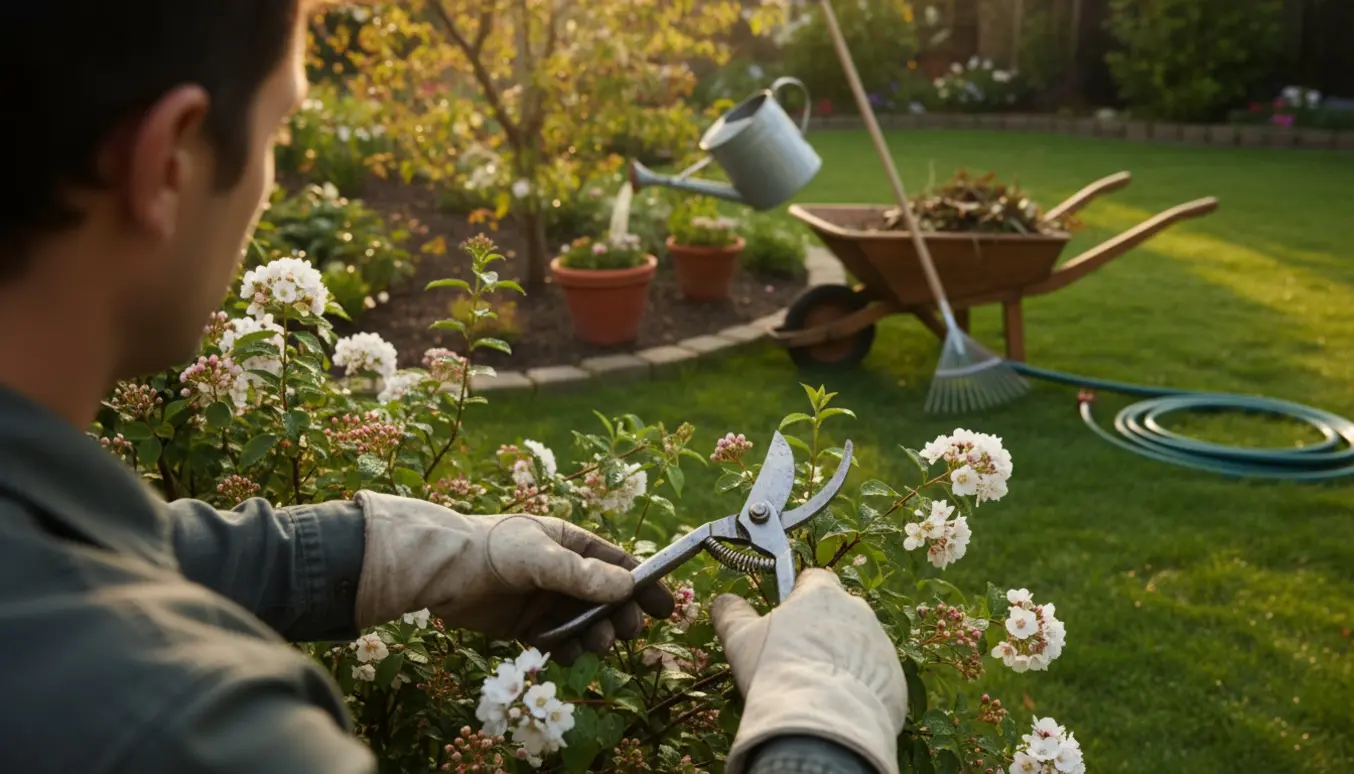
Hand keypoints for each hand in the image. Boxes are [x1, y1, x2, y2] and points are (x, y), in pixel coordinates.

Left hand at [352, 491, 673, 664]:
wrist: (438, 571)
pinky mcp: (524, 625)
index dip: (644, 584)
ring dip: (593, 636)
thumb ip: (581, 575)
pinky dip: (563, 649)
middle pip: (606, 599)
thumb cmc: (491, 550)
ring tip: (591, 645)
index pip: (618, 564)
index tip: (663, 608)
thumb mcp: (539, 556)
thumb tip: (628, 586)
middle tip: (623, 633)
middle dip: (619, 616)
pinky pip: (556, 641)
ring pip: (583, 623)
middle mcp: (562, 572)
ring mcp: (544, 599)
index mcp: (571, 543)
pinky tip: (562, 653)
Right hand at [712, 569, 906, 773]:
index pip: (814, 578)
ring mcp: (880, 644)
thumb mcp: (740, 639)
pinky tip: (837, 705)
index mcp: (821, 594)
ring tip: (817, 687)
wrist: (823, 723)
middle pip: (838, 612)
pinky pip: (874, 676)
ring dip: (841, 658)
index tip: (787, 618)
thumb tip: (723, 601)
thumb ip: (731, 613)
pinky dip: (858, 686)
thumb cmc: (776, 670)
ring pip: (858, 644)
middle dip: (821, 630)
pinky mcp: (894, 678)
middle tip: (798, 658)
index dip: (799, 596)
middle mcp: (858, 611)